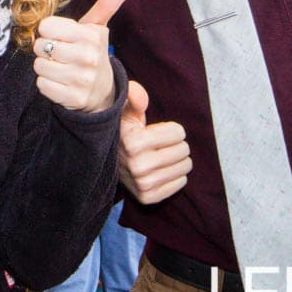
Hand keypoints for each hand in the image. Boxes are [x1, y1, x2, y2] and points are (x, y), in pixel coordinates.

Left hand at [32, 0, 129, 111]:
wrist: (102, 91)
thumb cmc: (90, 52)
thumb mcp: (96, 29)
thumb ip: (106, 6)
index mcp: (91, 36)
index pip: (46, 26)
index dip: (48, 31)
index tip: (59, 36)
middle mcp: (88, 57)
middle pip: (40, 46)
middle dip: (44, 50)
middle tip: (59, 54)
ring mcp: (81, 79)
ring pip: (39, 66)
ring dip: (45, 67)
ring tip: (60, 67)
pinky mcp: (73, 97)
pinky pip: (42, 85)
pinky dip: (47, 84)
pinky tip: (60, 82)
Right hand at [116, 80, 191, 203]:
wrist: (107, 159)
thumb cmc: (123, 131)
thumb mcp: (125, 110)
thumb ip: (133, 96)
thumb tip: (139, 93)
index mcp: (134, 142)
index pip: (178, 133)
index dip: (170, 129)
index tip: (156, 131)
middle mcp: (138, 165)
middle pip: (183, 150)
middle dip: (176, 144)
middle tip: (161, 145)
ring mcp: (143, 184)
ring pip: (184, 167)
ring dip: (178, 160)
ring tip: (162, 156)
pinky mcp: (147, 197)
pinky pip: (180, 184)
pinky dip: (176, 176)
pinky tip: (164, 170)